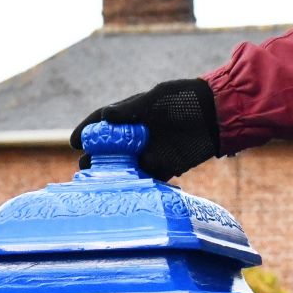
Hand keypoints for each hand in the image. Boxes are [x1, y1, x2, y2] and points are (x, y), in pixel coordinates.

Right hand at [69, 78, 219, 181]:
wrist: (219, 115)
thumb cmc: (187, 99)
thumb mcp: (158, 99)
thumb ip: (133, 109)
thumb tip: (105, 117)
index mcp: (136, 113)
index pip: (106, 122)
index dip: (88, 130)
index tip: (73, 141)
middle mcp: (141, 134)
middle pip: (113, 148)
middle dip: (97, 158)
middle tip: (83, 168)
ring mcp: (154, 151)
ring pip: (127, 166)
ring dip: (114, 175)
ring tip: (99, 185)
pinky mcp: (168, 166)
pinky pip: (147, 179)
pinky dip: (136, 186)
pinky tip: (124, 193)